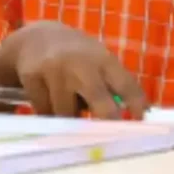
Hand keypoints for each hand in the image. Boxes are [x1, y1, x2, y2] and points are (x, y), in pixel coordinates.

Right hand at [0, 22, 148, 119]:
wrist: (36, 38)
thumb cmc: (77, 56)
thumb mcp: (97, 60)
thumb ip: (112, 83)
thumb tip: (134, 116)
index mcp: (103, 59)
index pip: (125, 83)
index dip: (135, 103)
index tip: (140, 120)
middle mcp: (80, 63)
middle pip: (98, 100)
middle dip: (106, 119)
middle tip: (108, 135)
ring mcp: (55, 69)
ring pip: (66, 113)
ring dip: (69, 118)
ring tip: (67, 105)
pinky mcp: (32, 76)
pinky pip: (44, 110)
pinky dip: (48, 112)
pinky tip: (48, 98)